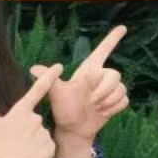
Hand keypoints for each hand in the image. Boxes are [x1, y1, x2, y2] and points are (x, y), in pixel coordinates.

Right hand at [0, 63, 63, 157]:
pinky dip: (40, 152)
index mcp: (21, 111)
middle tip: (15, 142)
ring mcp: (44, 133)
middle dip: (28, 129)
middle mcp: (35, 118)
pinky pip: (47, 147)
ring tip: (22, 152)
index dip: (49, 76)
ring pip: (41, 134)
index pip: (38, 89)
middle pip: (34, 120)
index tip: (60, 66)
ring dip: (33, 141)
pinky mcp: (51, 147)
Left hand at [29, 25, 128, 143]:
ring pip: (121, 88)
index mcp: (88, 70)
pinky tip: (102, 112)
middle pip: (115, 74)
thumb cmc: (63, 109)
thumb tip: (32, 69)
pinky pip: (125, 100)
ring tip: (95, 107)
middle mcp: (100, 77)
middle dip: (104, 89)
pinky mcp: (116, 102)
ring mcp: (109, 90)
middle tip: (91, 100)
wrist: (73, 130)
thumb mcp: (56, 94)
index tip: (123, 27)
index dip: (112, 39)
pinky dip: (114, 108)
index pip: (102, 50)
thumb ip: (49, 80)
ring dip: (108, 101)